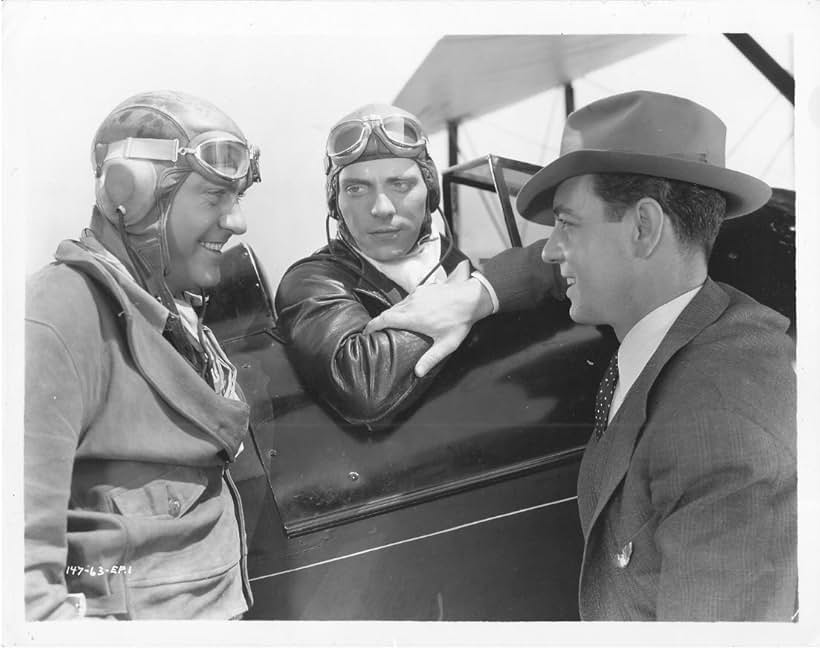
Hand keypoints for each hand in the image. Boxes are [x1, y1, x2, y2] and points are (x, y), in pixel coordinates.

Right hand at [364, 261, 492, 376]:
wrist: (471, 298)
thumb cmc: (459, 322)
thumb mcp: (446, 345)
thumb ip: (431, 359)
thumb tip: (418, 372)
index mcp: (412, 318)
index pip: (384, 319)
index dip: (372, 325)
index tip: (366, 331)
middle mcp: (411, 304)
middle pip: (388, 312)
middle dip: (381, 321)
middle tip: (378, 331)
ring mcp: (417, 294)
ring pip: (398, 305)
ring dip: (394, 314)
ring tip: (395, 324)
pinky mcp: (423, 288)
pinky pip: (408, 298)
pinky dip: (404, 306)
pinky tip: (412, 313)